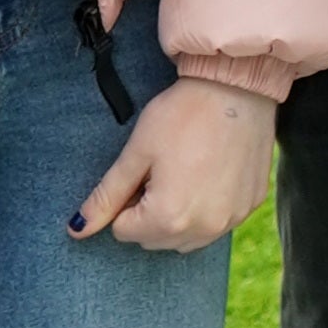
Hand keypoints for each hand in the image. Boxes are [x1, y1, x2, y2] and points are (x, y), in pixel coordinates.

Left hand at [69, 78, 275, 252]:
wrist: (238, 88)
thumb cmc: (182, 115)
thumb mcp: (137, 152)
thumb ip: (107, 196)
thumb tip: (77, 230)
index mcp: (169, 217)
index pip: (124, 231)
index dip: (124, 200)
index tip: (140, 171)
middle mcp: (203, 229)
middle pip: (154, 240)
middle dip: (147, 214)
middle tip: (159, 171)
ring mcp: (231, 220)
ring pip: (186, 238)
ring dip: (176, 217)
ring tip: (184, 173)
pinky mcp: (250, 207)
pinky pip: (217, 224)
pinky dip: (205, 209)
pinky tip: (208, 174)